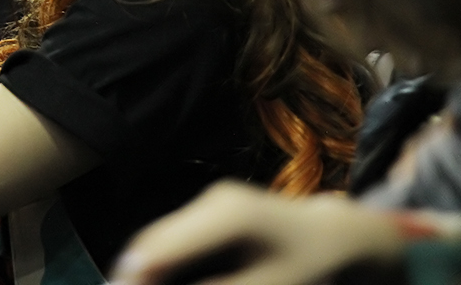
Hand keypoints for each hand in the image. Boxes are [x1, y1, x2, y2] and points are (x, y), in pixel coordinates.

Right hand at [112, 182, 407, 284]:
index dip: (136, 274)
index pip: (161, 247)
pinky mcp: (214, 210)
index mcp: (228, 215)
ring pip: (161, 238)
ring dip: (147, 268)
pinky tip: (159, 279)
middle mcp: (213, 201)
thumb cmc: (311, 265)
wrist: (342, 236)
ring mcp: (211, 201)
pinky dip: (163, 262)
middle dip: (135, 273)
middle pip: (154, 240)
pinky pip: (176, 237)